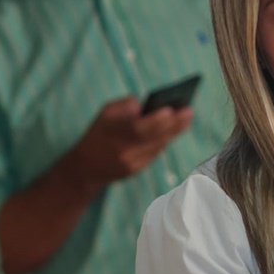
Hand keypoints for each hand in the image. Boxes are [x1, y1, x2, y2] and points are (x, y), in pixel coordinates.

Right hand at [62, 96, 192, 187]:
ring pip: (158, 145)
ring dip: (174, 131)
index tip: (170, 110)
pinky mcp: (137, 169)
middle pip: (153, 137)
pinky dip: (166, 140)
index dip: (155, 120)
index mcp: (113, 134)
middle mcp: (123, 150)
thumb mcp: (104, 114)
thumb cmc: (99, 133)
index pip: (137, 128)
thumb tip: (143, 104)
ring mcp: (131, 162)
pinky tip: (177, 129)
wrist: (85, 167)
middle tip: (188, 111)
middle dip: (173, 124)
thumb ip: (123, 106)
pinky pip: (155, 153)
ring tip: (186, 117)